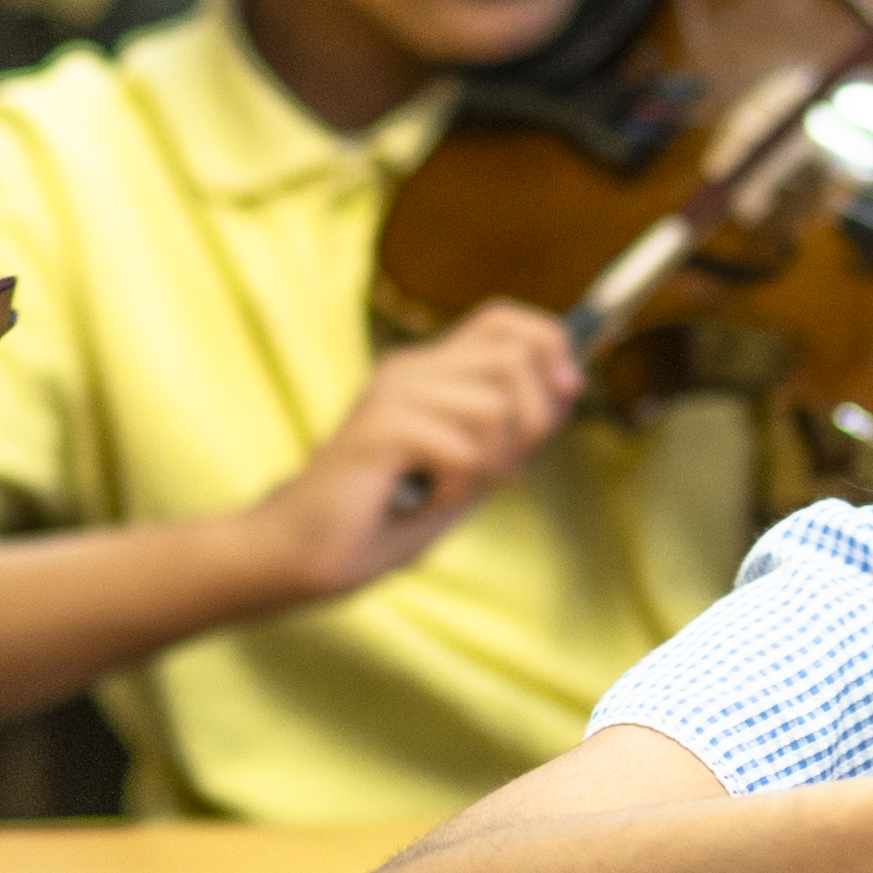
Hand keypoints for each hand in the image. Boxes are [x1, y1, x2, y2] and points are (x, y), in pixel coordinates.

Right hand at [235, 306, 586, 601]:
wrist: (305, 551)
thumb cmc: (382, 516)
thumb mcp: (467, 470)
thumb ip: (510, 431)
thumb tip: (566, 389)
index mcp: (430, 371)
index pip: (504, 321)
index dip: (549, 346)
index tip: (567, 393)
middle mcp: (411, 370)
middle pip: (513, 358)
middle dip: (535, 420)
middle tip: (504, 469)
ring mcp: (392, 395)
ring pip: (493, 406)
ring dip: (492, 463)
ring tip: (451, 490)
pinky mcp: (380, 429)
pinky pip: (462, 450)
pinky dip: (457, 489)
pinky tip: (424, 501)